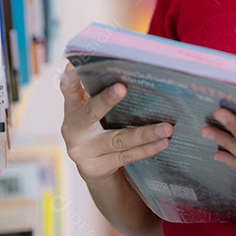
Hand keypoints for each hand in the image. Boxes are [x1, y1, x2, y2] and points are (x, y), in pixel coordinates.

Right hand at [59, 64, 172, 182]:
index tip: (73, 68)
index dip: (70, 81)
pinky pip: (127, 156)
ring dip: (145, 134)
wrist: (91, 166)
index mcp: (72, 110)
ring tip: (166, 128)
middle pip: (91, 113)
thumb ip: (92, 92)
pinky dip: (147, 149)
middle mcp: (74, 130)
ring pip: (118, 140)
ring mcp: (86, 152)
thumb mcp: (88, 110)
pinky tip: (162, 143)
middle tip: (121, 88)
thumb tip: (111, 68)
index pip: (69, 92)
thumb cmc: (95, 128)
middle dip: (106, 100)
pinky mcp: (99, 167)